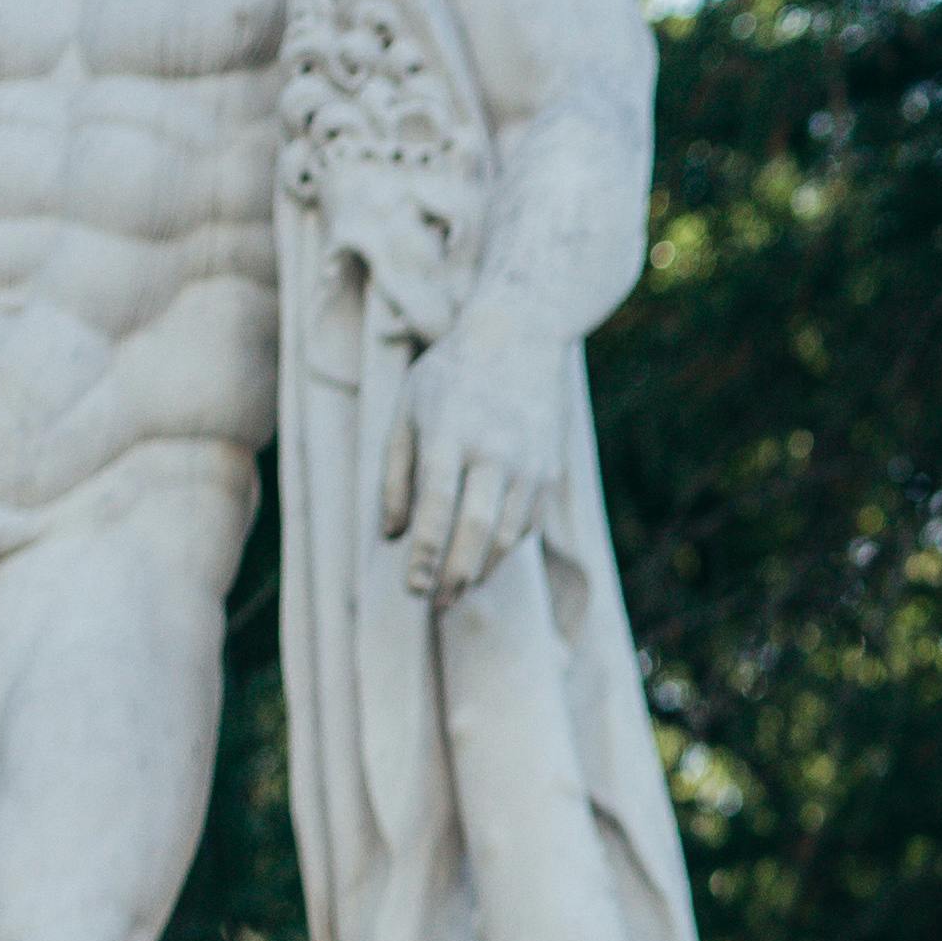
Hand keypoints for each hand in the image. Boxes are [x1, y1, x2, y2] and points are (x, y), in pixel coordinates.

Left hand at [390, 317, 565, 600]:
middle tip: (435, 605)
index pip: (435, 506)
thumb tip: (392, 536)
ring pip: (508, 535)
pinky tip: (481, 558)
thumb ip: (394, 474)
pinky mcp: (549, 471)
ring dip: (481, 569)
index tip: (412, 588)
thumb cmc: (448, 376)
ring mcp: (529, 462)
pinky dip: (503, 548)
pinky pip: (526, 524)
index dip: (424, 553)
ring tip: (457, 589)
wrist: (520, 335)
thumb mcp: (406, 412)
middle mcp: (494, 450)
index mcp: (450, 432)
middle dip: (455, 575)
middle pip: (476, 529)